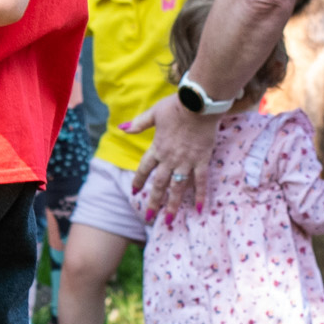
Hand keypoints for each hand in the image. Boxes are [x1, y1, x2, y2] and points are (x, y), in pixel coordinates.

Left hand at [126, 97, 218, 213]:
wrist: (198, 103)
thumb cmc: (176, 106)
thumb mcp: (154, 113)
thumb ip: (139, 123)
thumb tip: (121, 128)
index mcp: (157, 148)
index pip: (144, 169)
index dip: (138, 181)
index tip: (134, 192)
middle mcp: (170, 159)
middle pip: (159, 184)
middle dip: (153, 202)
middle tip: (149, 218)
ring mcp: (186, 162)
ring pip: (177, 188)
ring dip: (172, 205)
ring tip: (168, 220)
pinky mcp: (201, 160)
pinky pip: (200, 181)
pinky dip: (200, 195)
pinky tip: (200, 209)